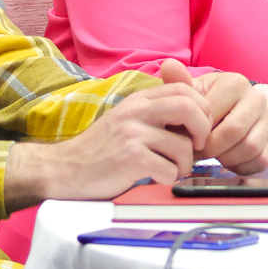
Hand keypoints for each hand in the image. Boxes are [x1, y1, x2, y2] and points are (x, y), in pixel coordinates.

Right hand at [4, 81, 211, 208]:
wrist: (64, 169)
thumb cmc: (101, 149)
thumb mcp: (127, 119)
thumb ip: (155, 110)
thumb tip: (194, 107)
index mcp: (138, 99)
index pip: (184, 88)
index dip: (202, 108)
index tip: (197, 129)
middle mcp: (136, 111)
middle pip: (189, 107)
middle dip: (203, 131)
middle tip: (196, 148)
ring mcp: (132, 134)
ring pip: (184, 146)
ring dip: (185, 165)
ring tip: (171, 170)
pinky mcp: (130, 159)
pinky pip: (169, 170)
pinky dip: (169, 179)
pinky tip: (155, 179)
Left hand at [164, 60, 267, 174]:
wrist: (235, 112)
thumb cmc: (207, 103)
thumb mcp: (192, 92)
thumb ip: (179, 82)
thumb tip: (169, 64)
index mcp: (234, 82)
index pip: (213, 114)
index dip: (197, 132)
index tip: (189, 138)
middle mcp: (256, 98)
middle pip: (234, 132)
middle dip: (212, 148)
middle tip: (200, 153)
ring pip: (250, 148)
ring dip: (228, 158)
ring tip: (215, 155)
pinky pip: (261, 161)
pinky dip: (242, 167)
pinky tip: (229, 161)